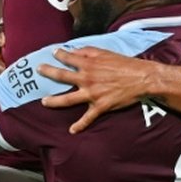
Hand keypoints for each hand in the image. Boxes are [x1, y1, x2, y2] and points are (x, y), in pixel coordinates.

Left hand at [38, 47, 155, 133]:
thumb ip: (88, 51)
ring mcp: (92, 94)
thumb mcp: (106, 52)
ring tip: (44, 102)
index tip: (53, 53)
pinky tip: (72, 130)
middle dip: (48, 72)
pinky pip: (87, 118)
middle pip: (61, 76)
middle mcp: (86, 79)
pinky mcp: (100, 106)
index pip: (68, 58)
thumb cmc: (125, 64)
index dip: (59, 54)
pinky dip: (79, 125)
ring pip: (67, 99)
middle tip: (39, 70)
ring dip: (54, 101)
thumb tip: (74, 51)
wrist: (141, 79)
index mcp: (88, 64)